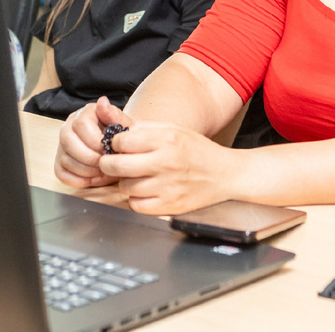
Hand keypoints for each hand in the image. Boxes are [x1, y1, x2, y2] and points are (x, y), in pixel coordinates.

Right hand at [55, 97, 128, 188]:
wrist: (118, 148)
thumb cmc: (121, 137)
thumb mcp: (123, 125)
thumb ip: (114, 115)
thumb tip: (102, 102)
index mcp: (85, 114)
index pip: (81, 124)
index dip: (95, 141)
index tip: (109, 150)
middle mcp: (69, 127)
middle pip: (68, 141)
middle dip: (89, 157)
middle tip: (105, 164)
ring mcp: (62, 146)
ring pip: (65, 159)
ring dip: (86, 170)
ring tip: (103, 172)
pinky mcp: (59, 163)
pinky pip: (62, 174)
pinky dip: (79, 180)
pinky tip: (93, 178)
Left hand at [99, 122, 237, 214]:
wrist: (226, 174)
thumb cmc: (199, 151)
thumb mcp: (175, 130)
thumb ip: (146, 128)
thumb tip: (120, 130)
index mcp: (166, 140)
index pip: (121, 142)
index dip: (115, 144)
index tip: (118, 146)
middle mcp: (166, 163)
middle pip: (117, 166)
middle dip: (108, 164)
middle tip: (112, 163)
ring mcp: (167, 187)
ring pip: (125, 187)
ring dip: (125, 182)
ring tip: (137, 177)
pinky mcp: (169, 206)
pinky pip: (136, 205)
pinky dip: (136, 199)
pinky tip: (145, 191)